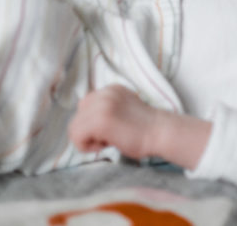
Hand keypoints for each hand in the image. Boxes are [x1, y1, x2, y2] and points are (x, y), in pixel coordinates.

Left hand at [69, 85, 210, 169]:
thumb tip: (86, 121)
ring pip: (74, 128)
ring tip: (108, 140)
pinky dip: (87, 146)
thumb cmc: (144, 128)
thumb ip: (106, 108)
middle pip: (77, 117)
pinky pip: (77, 137)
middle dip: (89, 132)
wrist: (161, 133)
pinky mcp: (100, 121)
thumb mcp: (123, 108)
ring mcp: (102, 106)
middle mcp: (105, 93)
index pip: (85, 107)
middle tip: (110, 137)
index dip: (93, 122)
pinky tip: (106, 144)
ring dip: (88, 140)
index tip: (112, 128)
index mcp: (111, 89)